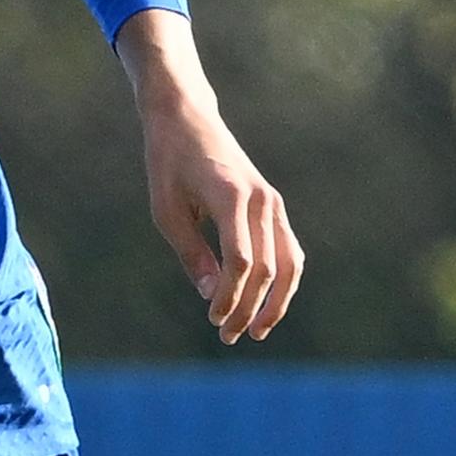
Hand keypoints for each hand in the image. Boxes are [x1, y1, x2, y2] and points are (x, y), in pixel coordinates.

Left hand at [116, 12, 299, 343]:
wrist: (187, 118)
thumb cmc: (168, 163)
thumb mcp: (166, 209)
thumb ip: (190, 252)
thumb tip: (211, 294)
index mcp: (232, 198)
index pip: (242, 261)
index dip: (231, 296)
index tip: (213, 319)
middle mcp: (261, 200)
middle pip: (267, 268)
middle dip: (249, 308)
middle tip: (228, 336)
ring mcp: (273, 202)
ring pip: (289, 262)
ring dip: (276, 301)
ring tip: (257, 330)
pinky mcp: (274, 205)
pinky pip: (288, 250)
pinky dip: (281, 280)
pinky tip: (264, 304)